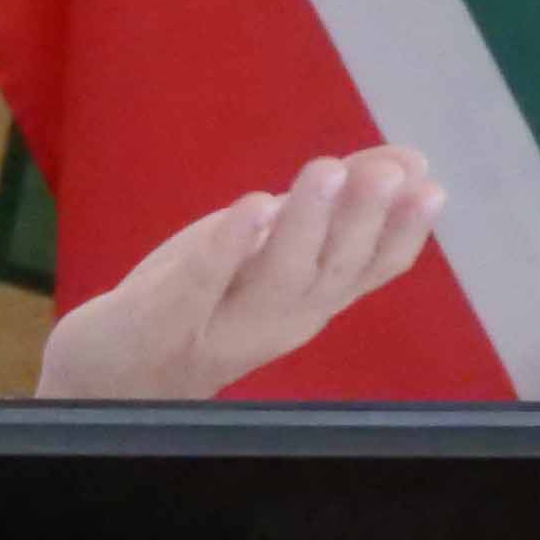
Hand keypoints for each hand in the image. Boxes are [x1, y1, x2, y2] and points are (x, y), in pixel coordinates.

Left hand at [34, 147, 443, 401]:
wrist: (108, 379)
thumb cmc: (202, 303)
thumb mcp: (272, 249)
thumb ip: (331, 209)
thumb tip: (406, 161)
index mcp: (308, 303)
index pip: (368, 271)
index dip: (403, 231)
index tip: (431, 186)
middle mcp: (277, 320)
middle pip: (330, 271)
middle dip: (363, 219)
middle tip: (387, 170)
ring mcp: (222, 324)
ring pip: (276, 278)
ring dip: (305, 223)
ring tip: (327, 170)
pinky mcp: (165, 320)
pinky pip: (202, 285)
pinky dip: (228, 248)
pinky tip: (250, 208)